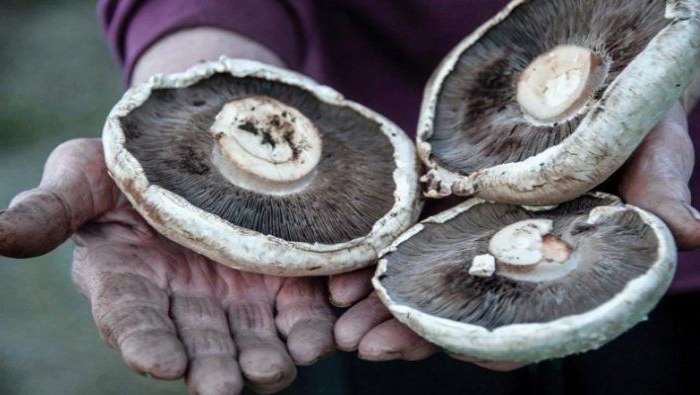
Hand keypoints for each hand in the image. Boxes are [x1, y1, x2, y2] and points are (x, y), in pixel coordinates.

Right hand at [0, 139, 335, 394]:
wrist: (196, 147)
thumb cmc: (128, 164)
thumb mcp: (82, 176)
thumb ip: (49, 210)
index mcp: (129, 284)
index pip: (131, 322)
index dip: (143, 343)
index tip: (157, 362)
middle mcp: (184, 302)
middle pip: (199, 344)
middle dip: (212, 368)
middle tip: (224, 388)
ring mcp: (236, 294)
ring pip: (253, 338)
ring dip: (267, 358)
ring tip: (277, 369)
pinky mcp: (281, 278)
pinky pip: (299, 309)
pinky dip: (310, 324)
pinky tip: (324, 333)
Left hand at [329, 101, 699, 369]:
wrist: (586, 74)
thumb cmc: (628, 111)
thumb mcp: (652, 139)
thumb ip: (661, 184)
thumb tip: (689, 233)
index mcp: (565, 255)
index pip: (532, 312)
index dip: (502, 337)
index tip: (469, 357)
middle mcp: (514, 250)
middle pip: (465, 302)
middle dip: (416, 329)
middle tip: (364, 347)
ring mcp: (474, 226)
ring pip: (426, 275)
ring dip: (384, 303)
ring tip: (340, 325)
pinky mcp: (444, 197)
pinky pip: (405, 231)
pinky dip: (374, 255)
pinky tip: (340, 277)